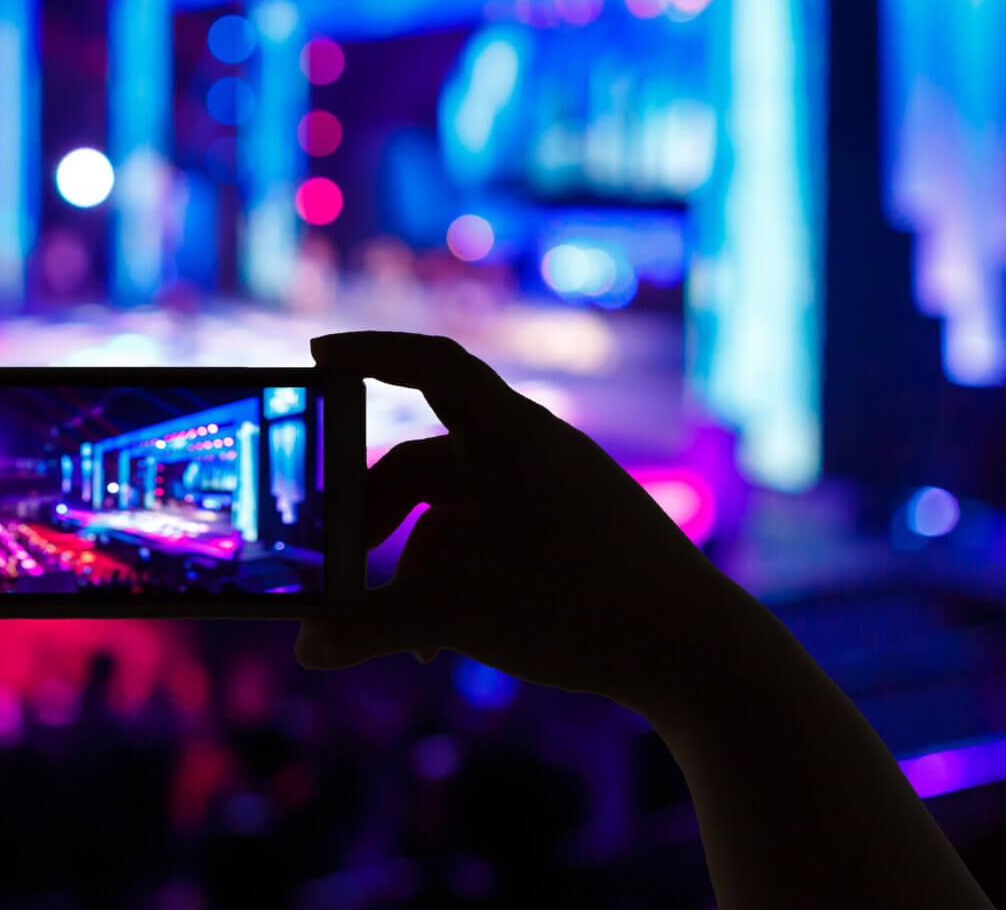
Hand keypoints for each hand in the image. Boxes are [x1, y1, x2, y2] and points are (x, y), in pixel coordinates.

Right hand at [296, 331, 741, 707]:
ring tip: (394, 625)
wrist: (699, 654)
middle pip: (427, 457)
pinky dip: (457, 578)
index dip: (368, 351)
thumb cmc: (579, 607)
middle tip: (337, 554)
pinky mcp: (577, 535)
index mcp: (509, 435)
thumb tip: (306, 648)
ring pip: (457, 510)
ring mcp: (560, 493)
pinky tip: (442, 642)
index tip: (318, 352)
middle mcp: (535, 451)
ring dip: (414, 560)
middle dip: (374, 510)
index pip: (429, 363)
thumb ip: (370, 627)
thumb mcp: (454, 613)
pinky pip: (494, 538)